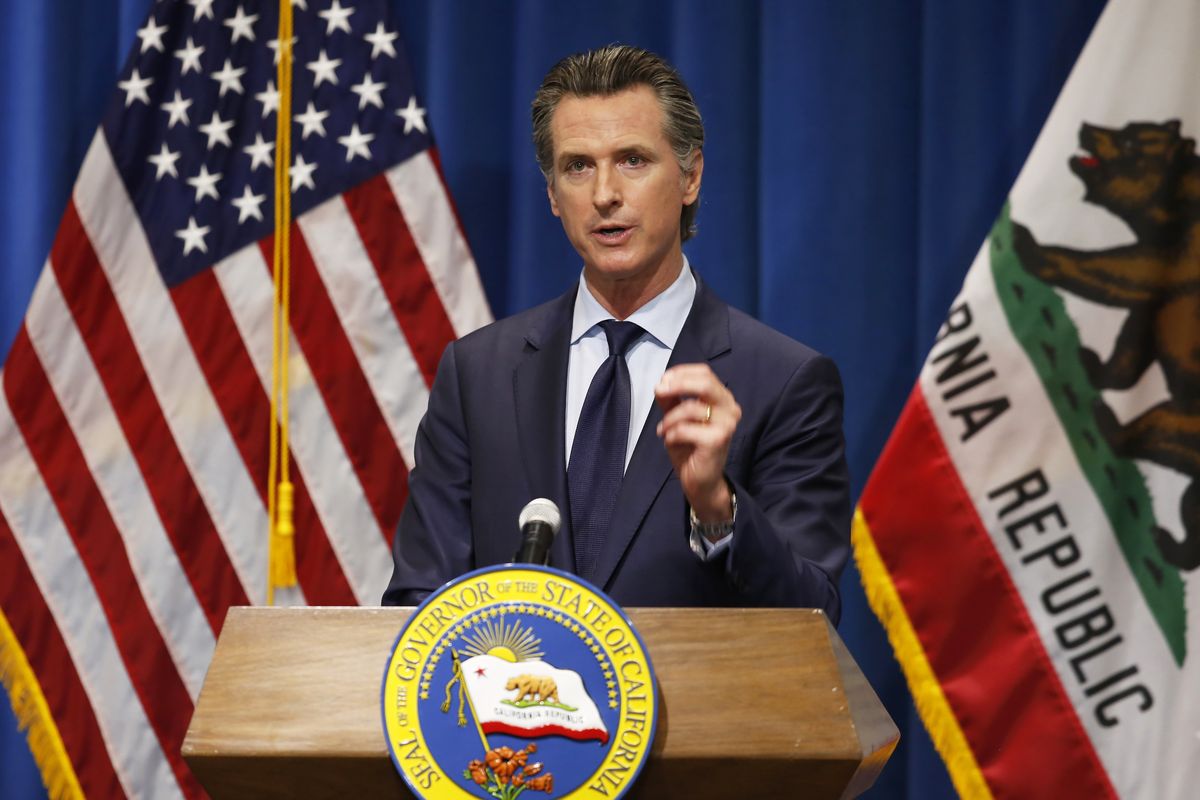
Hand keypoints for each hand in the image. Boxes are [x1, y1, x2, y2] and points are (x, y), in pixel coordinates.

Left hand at [654, 364, 740, 521]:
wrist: (702, 481)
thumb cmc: (691, 447)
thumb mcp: (677, 418)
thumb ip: (670, 400)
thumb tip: (661, 384)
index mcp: (723, 399)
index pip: (704, 372)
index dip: (680, 373)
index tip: (662, 382)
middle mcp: (730, 408)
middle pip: (704, 382)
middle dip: (677, 385)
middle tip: (659, 391)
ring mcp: (727, 424)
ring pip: (690, 408)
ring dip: (669, 419)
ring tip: (663, 430)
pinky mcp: (717, 440)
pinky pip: (685, 428)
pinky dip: (672, 434)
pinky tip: (670, 441)